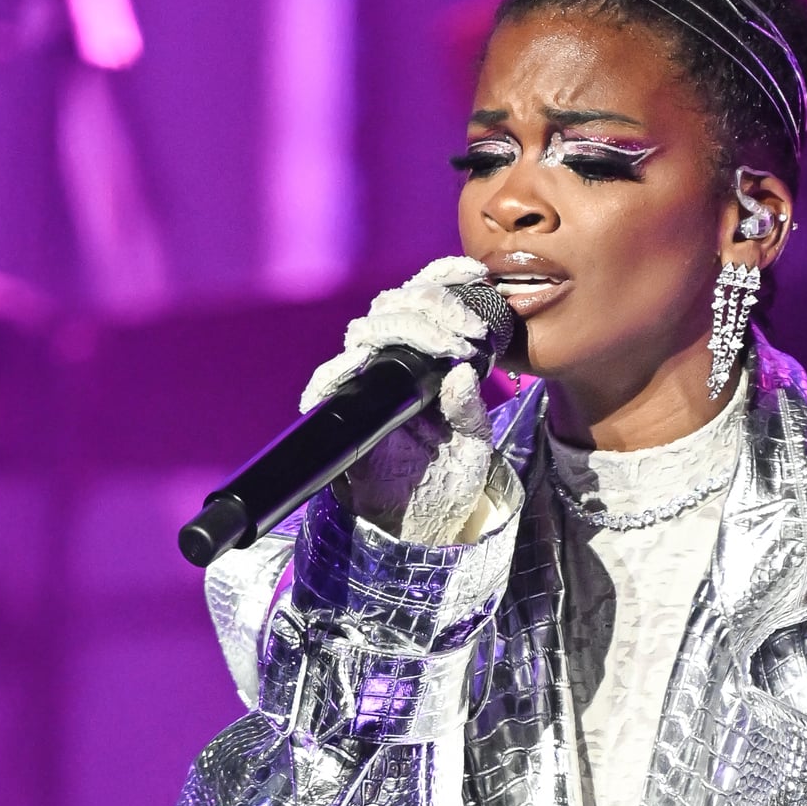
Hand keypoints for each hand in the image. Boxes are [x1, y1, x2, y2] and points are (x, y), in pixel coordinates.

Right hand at [299, 256, 497, 542]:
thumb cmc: (449, 484)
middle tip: (472, 332)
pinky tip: (369, 360)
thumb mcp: (474, 445)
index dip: (445, 276)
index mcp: (426, 361)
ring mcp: (366, 387)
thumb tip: (464, 373)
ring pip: (367, 330)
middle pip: (395, 306)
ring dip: (411, 328)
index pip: (424, 299)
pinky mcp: (342, 415)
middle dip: (436, 307)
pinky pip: (328, 381)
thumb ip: (470, 410)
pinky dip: (344, 367)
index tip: (478, 273)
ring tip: (452, 349)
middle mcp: (392, 365)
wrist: (421, 532)